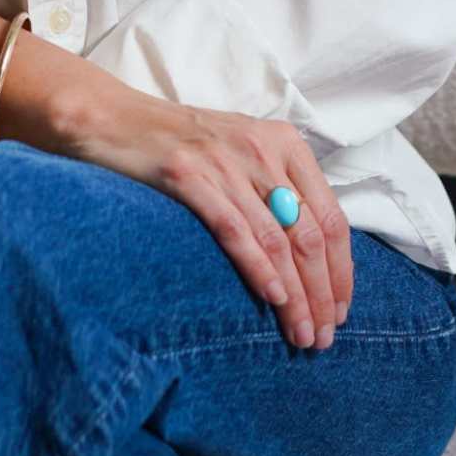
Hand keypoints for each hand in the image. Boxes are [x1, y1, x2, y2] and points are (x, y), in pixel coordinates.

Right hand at [42, 85, 351, 348]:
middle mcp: (262, 149)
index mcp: (284, 143)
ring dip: (297, 296)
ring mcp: (225, 162)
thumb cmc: (180, 144)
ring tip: (303, 334)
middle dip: (323, 293)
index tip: (342, 309)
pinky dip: (259, 268)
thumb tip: (310, 255)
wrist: (113, 118)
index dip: (342, 269)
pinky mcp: (188, 176)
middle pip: (309, 234)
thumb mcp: (241, 153)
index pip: (330, 216)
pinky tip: (273, 299)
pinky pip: (235, 230)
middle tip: (326, 336)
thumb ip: (276, 188)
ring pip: (277, 240)